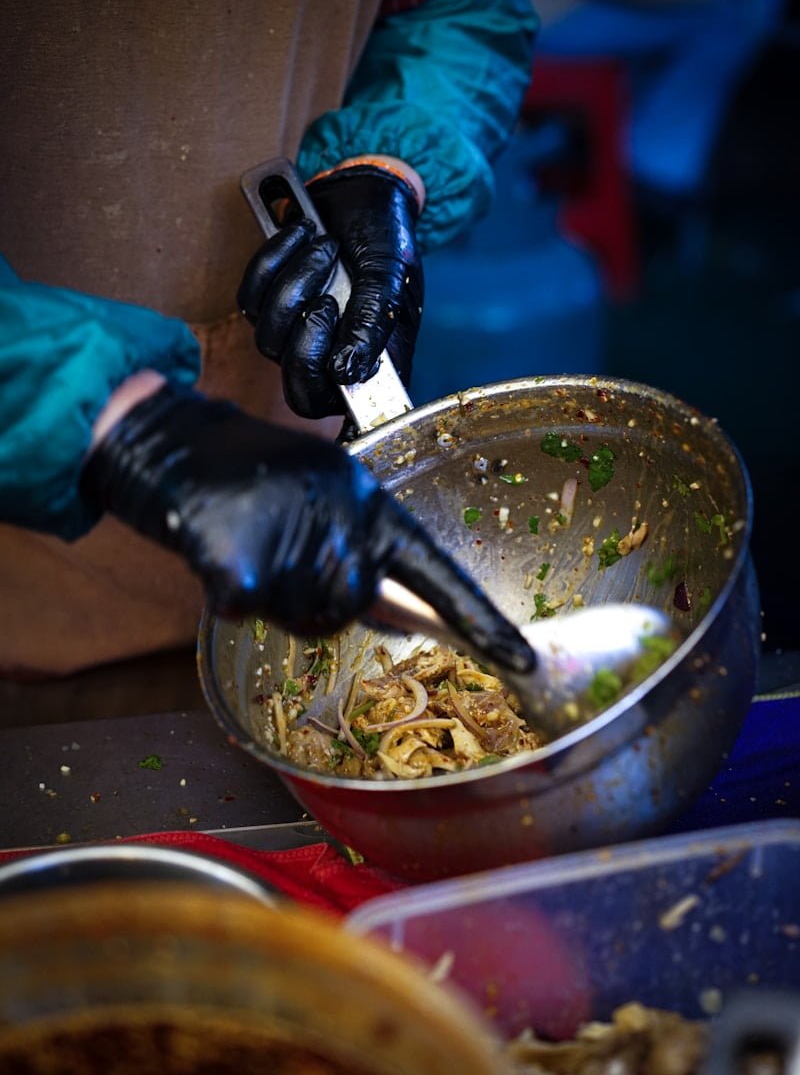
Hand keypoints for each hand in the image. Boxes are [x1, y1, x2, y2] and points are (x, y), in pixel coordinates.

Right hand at [79, 382, 535, 670]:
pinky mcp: (235, 556)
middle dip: (322, 601)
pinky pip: (248, 607)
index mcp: (375, 507)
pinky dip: (234, 594)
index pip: (439, 573)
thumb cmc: (263, 475)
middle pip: (355, 609)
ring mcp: (294, 537)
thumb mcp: (332, 498)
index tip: (523, 663)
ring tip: (256, 546)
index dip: (481, 621)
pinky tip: (226, 561)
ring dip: (279, 600)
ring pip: (306, 622)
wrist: (184, 442)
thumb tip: (403, 617)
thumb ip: (367, 552)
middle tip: (285, 558)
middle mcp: (345, 522)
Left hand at [238, 160, 423, 418]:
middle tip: (329, 298)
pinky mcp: (269, 298)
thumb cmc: (387, 239)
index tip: (339, 361)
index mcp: (369, 362)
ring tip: (325, 246)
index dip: (325, 391)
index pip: (330, 403)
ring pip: (267, 335)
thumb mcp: (389, 275)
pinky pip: (250, 294)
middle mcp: (330, 353)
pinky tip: (302, 232)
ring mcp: (297, 328)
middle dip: (306, 335)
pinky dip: (274, 258)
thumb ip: (372, 323)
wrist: (364, 193)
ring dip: (295, 283)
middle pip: (294, 379)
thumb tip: (347, 371)